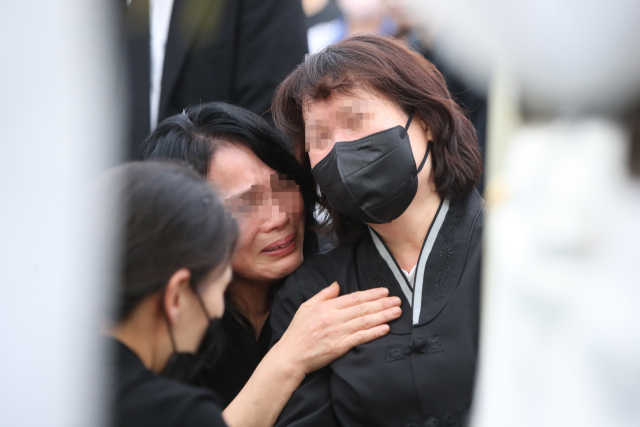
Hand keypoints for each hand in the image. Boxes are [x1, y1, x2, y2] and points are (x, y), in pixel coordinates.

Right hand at [274, 282, 401, 375]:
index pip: (354, 298)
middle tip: (398, 300)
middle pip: (362, 308)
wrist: (291, 356)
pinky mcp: (339, 347)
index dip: (371, 294)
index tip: (385, 291)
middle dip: (382, 303)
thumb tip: (337, 284)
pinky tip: (385, 328)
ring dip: (383, 316)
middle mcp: (333, 318)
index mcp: (326, 307)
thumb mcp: (306, 307)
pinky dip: (374, 333)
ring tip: (396, 312)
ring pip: (364, 322)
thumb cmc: (298, 331)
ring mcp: (337, 333)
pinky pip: (360, 338)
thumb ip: (323, 294)